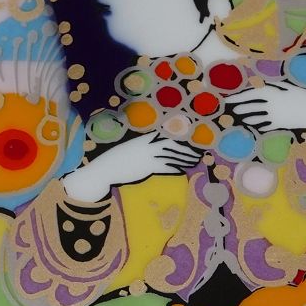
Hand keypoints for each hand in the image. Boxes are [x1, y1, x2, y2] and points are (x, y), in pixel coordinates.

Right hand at [62, 131, 201, 202]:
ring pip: (172, 156)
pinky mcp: (148, 168)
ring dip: (184, 159)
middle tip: (198, 151)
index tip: (191, 137)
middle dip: (187, 149)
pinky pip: (166, 167)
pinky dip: (175, 168)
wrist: (107, 168)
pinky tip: (183, 170)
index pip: (167, 135)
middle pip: (173, 145)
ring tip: (194, 161)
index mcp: (145, 138)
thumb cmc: (118, 158)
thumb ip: (145, 143)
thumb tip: (156, 140)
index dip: (181, 135)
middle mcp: (149, 145)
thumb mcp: (132, 147)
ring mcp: (149, 156)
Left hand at [228, 81, 305, 140]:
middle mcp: (271, 107)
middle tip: (230, 109)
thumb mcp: (290, 87)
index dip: (239, 97)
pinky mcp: (279, 127)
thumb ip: (275, 86)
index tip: (229, 99)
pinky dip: (257, 125)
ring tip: (238, 117)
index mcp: (274, 95)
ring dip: (246, 118)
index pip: (251, 95)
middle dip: (239, 108)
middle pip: (251, 107)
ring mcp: (275, 118)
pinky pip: (265, 126)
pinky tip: (252, 126)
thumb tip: (261, 83)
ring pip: (256, 118)